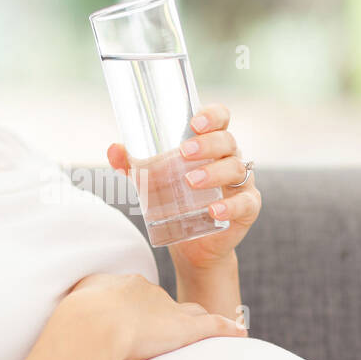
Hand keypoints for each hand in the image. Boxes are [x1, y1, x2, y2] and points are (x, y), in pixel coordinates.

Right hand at [62, 272, 247, 359]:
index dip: (141, 307)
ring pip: (193, 312)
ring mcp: (169, 309)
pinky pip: (214, 326)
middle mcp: (150, 293)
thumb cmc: (77, 318)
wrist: (91, 324)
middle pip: (166, 303)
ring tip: (209, 330)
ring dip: (199, 321)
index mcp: (125, 286)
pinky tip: (240, 334)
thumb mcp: (76, 301)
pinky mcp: (185, 328)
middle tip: (167, 328)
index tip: (137, 318)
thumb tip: (78, 309)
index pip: (140, 295)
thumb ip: (83, 300)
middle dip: (169, 314)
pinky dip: (228, 329)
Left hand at [106, 102, 260, 270]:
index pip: (221, 119)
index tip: (194, 122)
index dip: (212, 115)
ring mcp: (241, 184)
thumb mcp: (153, 181)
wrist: (193, 244)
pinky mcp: (246, 209)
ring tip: (190, 182)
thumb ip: (133, 165)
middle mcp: (230, 158)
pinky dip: (230, 206)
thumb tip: (113, 149)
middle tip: (184, 153)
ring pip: (235, 169)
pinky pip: (244, 204)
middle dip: (207, 144)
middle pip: (227, 141)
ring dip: (213, 173)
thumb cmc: (176, 201)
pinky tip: (213, 211)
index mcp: (211, 144)